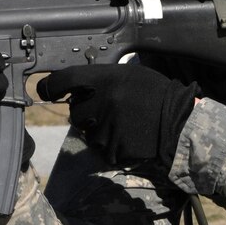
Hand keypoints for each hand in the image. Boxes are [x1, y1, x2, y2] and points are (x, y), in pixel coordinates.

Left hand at [36, 64, 198, 165]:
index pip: (64, 80)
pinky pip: (101, 148)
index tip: (45, 90)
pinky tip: (128, 136)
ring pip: (87, 132)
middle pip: (75, 111)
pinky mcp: (112, 149)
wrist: (180, 122)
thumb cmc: (156, 94)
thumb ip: (101, 80)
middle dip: (85, 112)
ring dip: (97, 129)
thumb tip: (76, 87)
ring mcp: (106, 128)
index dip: (50, 86)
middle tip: (106, 110)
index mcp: (105, 80)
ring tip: (122, 123)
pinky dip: (110, 145)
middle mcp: (101, 103)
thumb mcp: (130, 76)